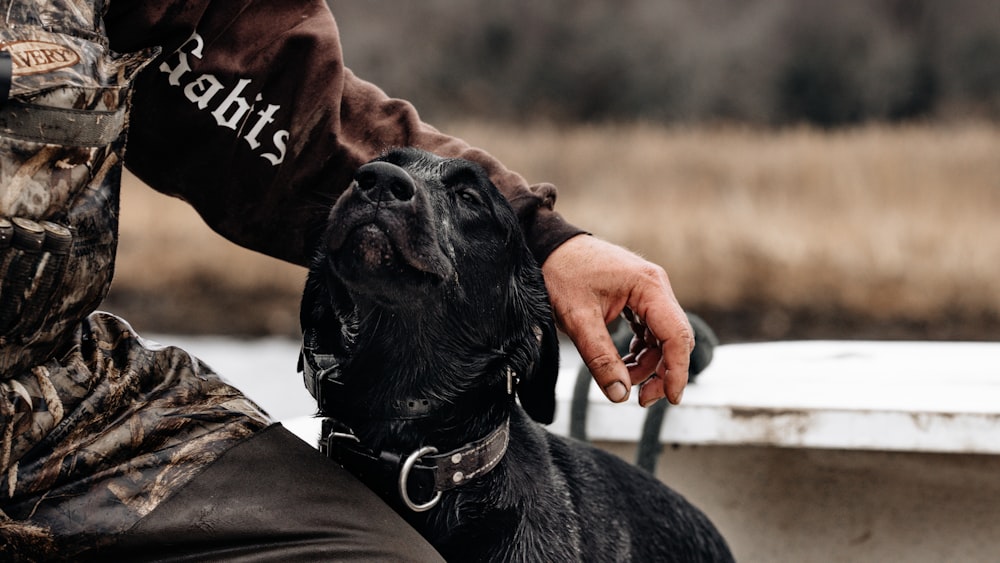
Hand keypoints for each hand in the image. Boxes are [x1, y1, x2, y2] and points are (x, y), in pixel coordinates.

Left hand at [541, 235, 692, 405]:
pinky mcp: (637, 298)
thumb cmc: (561, 273)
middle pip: (674, 338)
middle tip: (642, 399)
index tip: (670, 398)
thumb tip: (620, 394)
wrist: (547, 247)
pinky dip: (639, 352)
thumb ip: (600, 357)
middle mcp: (655, 287)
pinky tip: (622, 364)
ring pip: (662, 338)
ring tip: (622, 380)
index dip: (677, 370)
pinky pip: (648, 331)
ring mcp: (648, 292)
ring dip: (648, 364)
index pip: (676, 335)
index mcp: (648, 286)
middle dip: (662, 372)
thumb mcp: (577, 318)